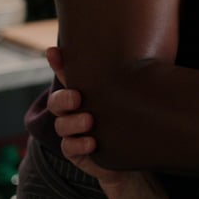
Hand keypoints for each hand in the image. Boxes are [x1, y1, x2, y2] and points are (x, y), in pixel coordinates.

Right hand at [46, 46, 167, 198]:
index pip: (66, 75)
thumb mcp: (132, 96)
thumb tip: (145, 44)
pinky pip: (68, 148)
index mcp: (86, 93)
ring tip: (90, 121)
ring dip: (73, 122)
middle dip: (63, 98)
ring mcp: (74, 132)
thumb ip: (130, 77)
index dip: (58, 63)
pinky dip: (78, 144)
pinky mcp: (77, 152)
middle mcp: (75, 111)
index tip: (53, 51)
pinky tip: (92, 143)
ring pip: (61, 125)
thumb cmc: (133, 119)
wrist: (137, 155)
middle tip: (78, 97)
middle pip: (57, 102)